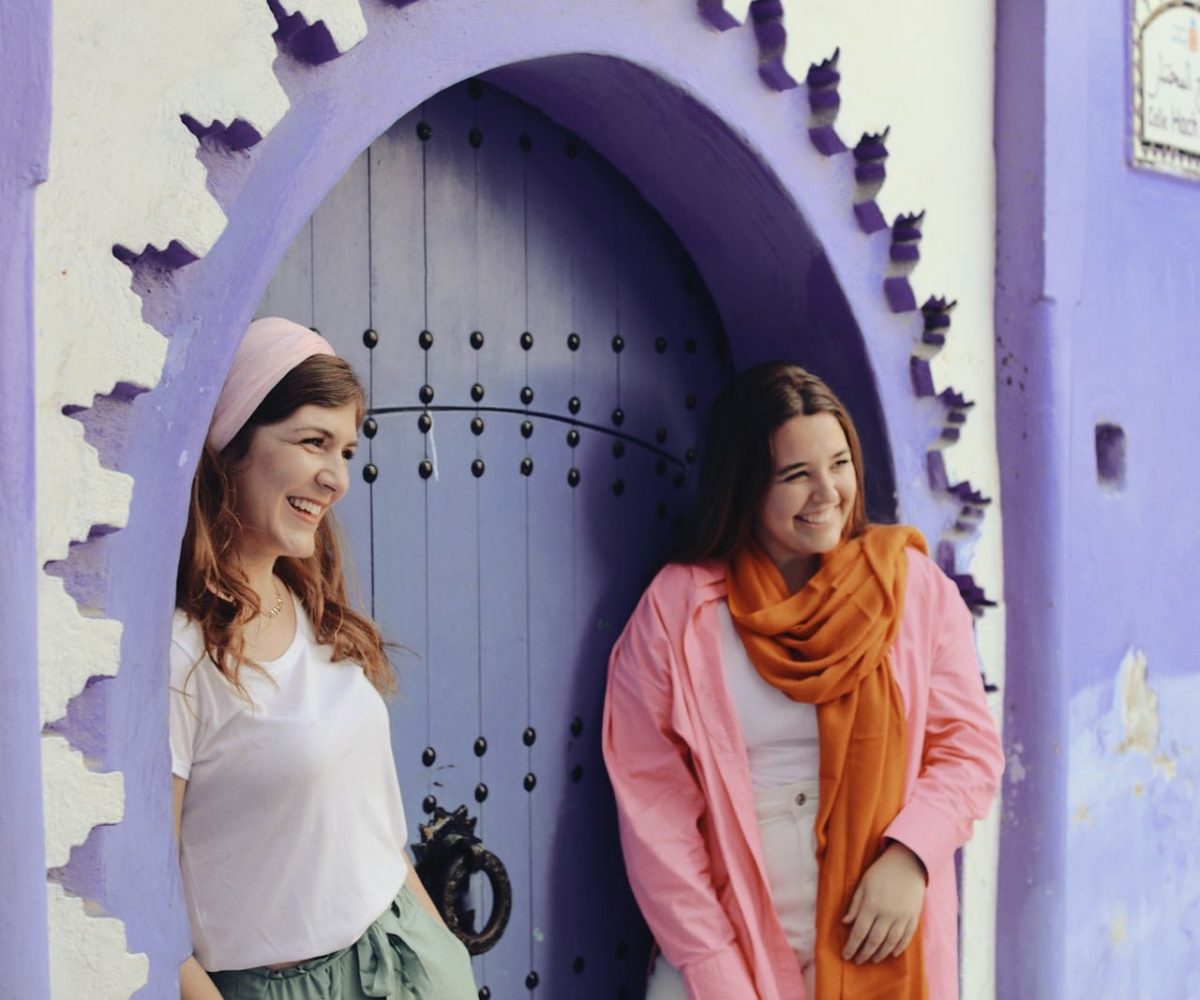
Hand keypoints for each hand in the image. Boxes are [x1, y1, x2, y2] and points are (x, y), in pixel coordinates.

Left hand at [840, 841, 926, 963]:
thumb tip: (845, 923)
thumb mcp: (863, 884)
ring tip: (872, 959)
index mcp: (871, 905)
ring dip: (880, 954)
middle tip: (858, 961)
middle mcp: (887, 914)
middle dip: (864, 954)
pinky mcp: (913, 917)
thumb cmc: (881, 872)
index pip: (859, 932)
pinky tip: (891, 953)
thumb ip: (855, 905)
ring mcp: (902, 917)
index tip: (846, 955)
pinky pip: (906, 938)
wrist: (908, 862)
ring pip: (890, 943)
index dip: (852, 946)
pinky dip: (898, 948)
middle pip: (874, 941)